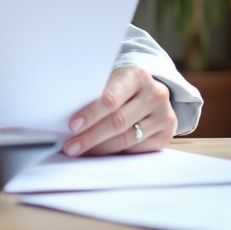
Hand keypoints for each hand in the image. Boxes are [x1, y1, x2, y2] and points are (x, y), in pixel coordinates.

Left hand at [61, 66, 175, 156]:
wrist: (151, 91)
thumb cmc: (122, 86)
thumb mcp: (111, 80)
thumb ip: (95, 94)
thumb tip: (63, 115)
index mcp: (137, 76)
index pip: (111, 99)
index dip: (91, 114)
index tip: (73, 125)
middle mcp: (155, 95)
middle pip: (118, 122)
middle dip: (91, 137)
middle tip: (71, 147)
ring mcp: (164, 116)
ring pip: (127, 139)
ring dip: (100, 148)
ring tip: (81, 152)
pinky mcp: (166, 135)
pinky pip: (137, 150)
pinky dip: (116, 153)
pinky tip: (101, 153)